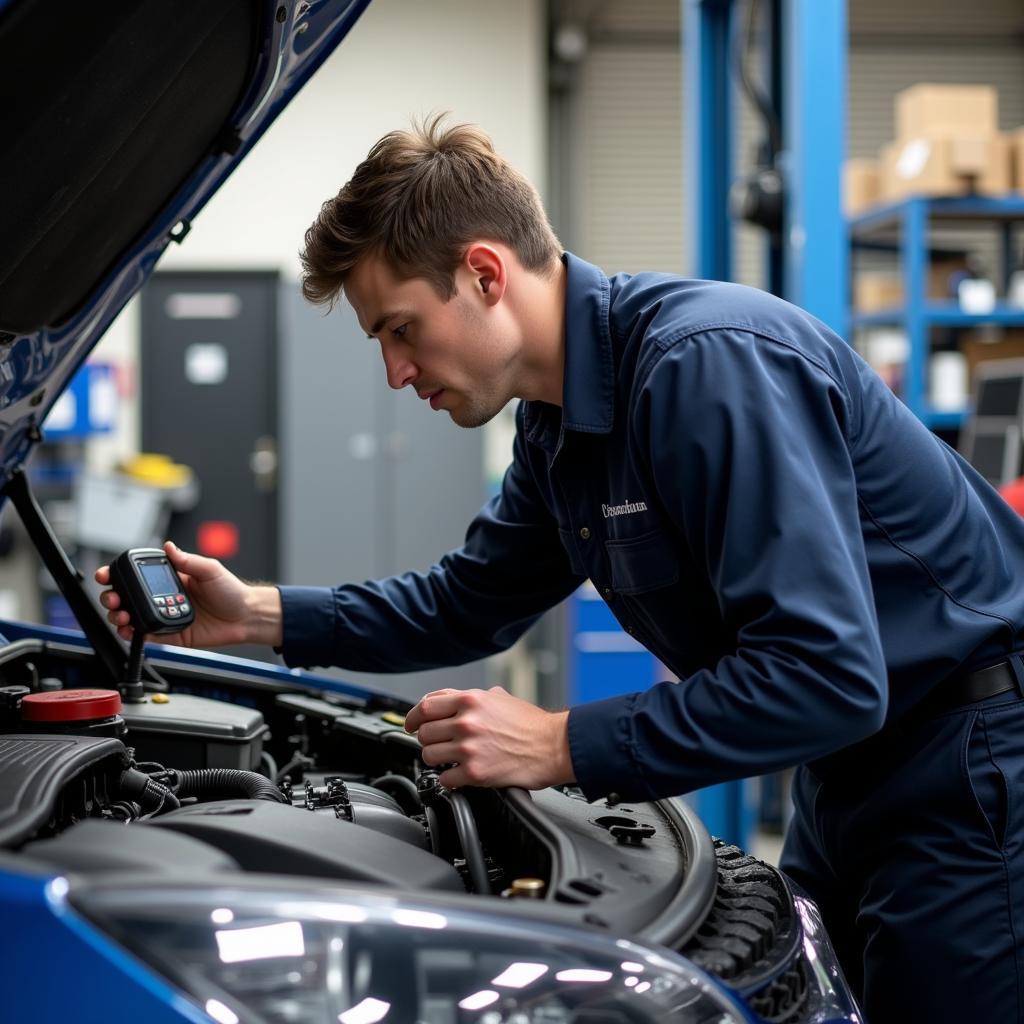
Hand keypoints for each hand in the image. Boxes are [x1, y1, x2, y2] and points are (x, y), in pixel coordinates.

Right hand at [95, 541, 280, 648]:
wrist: (245, 617)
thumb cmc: (231, 591)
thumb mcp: (211, 570)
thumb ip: (188, 561)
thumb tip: (169, 547)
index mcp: (170, 578)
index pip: (137, 575)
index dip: (118, 574)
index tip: (107, 574)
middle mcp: (162, 596)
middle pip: (127, 596)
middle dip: (112, 596)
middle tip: (114, 598)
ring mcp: (163, 615)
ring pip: (131, 615)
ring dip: (118, 615)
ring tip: (121, 614)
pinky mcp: (168, 634)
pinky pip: (145, 635)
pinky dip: (131, 633)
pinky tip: (128, 629)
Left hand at [404, 685, 575, 790]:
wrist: (553, 746)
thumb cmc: (531, 724)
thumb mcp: (500, 697)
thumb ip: (472, 696)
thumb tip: (449, 698)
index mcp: (470, 700)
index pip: (425, 707)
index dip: (413, 717)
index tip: (411, 724)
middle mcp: (466, 722)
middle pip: (424, 732)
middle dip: (427, 740)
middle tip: (436, 744)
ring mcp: (469, 748)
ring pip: (429, 755)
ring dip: (435, 759)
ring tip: (448, 760)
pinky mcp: (475, 773)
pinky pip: (445, 778)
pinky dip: (448, 779)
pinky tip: (459, 775)